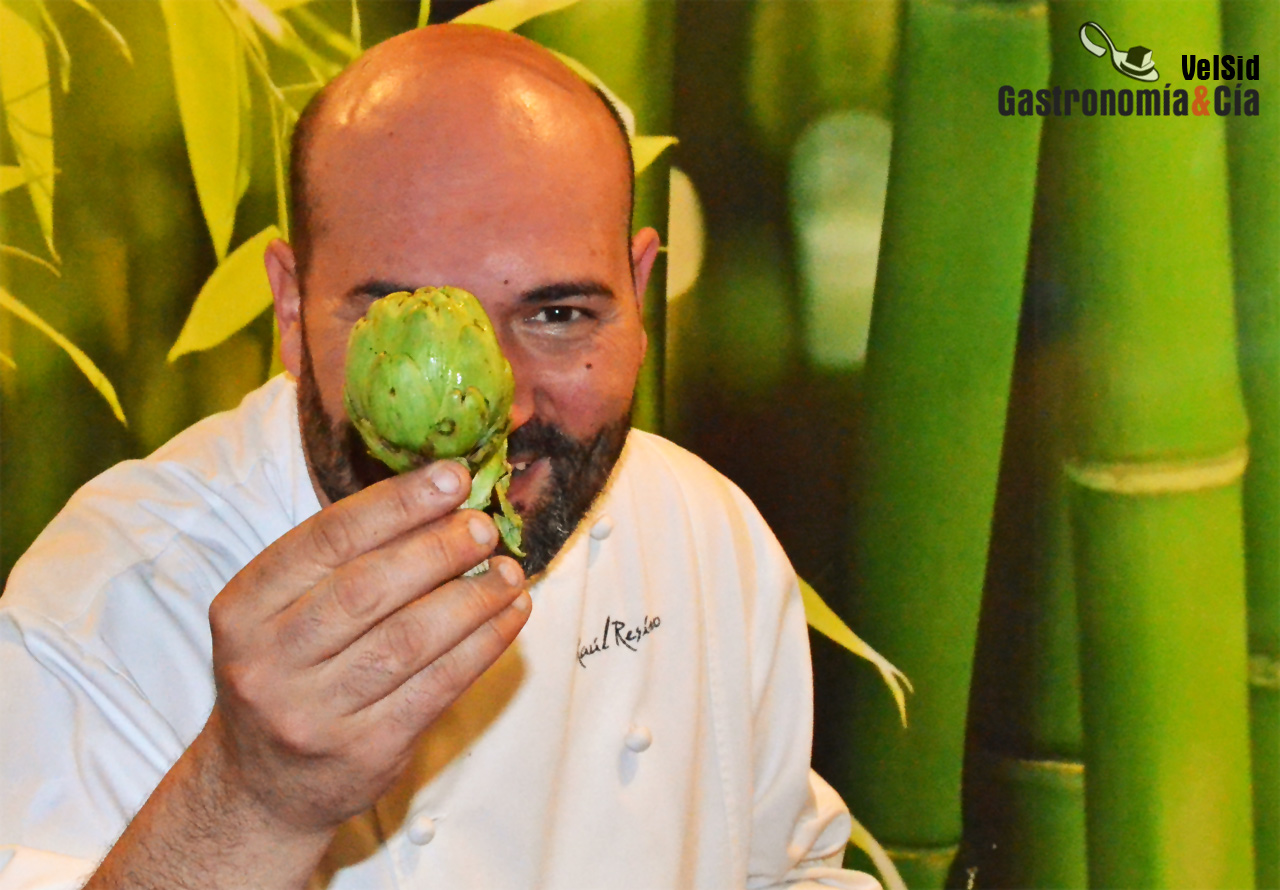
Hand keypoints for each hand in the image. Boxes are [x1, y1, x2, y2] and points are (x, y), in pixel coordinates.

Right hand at [198, 460, 528, 835]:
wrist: (264, 785)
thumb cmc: (289, 673)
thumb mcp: (283, 612)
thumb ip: (345, 558)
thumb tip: (441, 497)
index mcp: (243, 610)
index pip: (326, 539)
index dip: (396, 504)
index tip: (452, 477)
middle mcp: (269, 662)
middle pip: (368, 589)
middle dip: (438, 549)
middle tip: (483, 528)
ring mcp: (315, 713)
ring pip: (409, 639)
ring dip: (471, 598)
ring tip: (508, 572)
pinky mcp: (366, 751)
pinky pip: (438, 686)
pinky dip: (483, 644)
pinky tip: (509, 615)